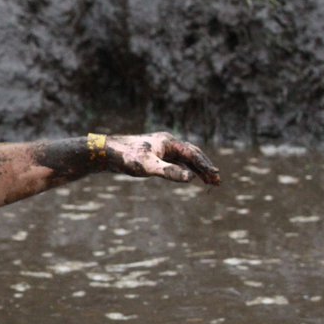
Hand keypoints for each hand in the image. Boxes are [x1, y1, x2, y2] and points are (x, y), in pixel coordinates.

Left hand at [104, 133, 220, 184]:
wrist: (106, 152)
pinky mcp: (153, 154)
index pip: (193, 154)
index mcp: (168, 142)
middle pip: (192, 154)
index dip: (205, 166)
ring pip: (184, 158)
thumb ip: (169, 172)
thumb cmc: (126, 158)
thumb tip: (191, 179)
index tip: (216, 177)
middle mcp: (166, 143)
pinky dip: (184, 169)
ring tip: (209, 181)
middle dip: (205, 167)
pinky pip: (175, 161)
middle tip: (217, 182)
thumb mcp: (148, 167)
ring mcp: (160, 148)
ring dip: (196, 169)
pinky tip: (188, 176)